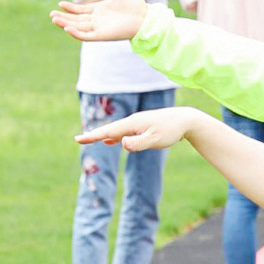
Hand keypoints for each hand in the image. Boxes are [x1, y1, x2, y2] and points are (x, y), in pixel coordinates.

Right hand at [51, 0, 148, 46]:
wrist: (145, 17)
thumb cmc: (136, 4)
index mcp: (100, 10)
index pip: (81, 11)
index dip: (70, 8)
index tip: (60, 4)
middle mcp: (97, 20)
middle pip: (76, 20)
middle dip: (63, 17)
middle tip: (51, 15)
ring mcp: (99, 28)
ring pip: (78, 28)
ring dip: (66, 24)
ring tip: (54, 19)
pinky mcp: (102, 35)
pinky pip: (86, 36)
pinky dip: (76, 33)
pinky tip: (67, 28)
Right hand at [75, 106, 198, 153]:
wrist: (185, 120)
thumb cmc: (171, 130)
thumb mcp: (155, 140)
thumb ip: (138, 143)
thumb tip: (121, 143)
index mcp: (132, 124)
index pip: (108, 131)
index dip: (93, 136)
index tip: (78, 139)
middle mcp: (132, 122)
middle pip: (108, 129)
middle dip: (93, 135)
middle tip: (78, 140)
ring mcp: (136, 124)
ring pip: (115, 131)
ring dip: (101, 135)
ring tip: (89, 140)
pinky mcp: (142, 127)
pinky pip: (123, 132)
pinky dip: (113, 136)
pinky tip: (109, 141)